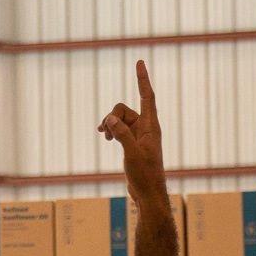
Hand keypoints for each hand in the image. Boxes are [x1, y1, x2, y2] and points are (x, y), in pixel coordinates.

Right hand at [98, 59, 168, 203]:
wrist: (147, 193)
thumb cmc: (145, 175)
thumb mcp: (132, 154)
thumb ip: (122, 135)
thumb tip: (110, 119)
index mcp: (151, 127)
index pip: (147, 97)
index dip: (142, 79)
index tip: (140, 62)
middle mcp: (146, 128)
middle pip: (124, 108)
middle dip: (112, 116)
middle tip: (106, 132)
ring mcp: (138, 135)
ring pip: (119, 118)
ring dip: (109, 124)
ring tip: (104, 136)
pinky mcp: (131, 143)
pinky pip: (118, 128)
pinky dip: (111, 129)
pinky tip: (104, 136)